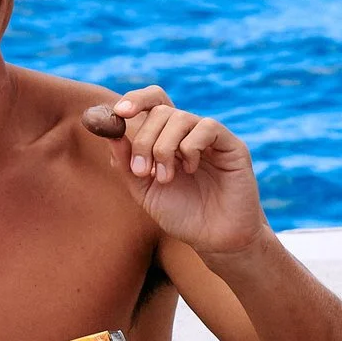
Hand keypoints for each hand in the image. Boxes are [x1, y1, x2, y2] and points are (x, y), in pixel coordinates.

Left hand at [87, 85, 270, 263]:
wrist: (214, 240)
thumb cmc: (181, 216)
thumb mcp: (144, 190)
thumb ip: (126, 163)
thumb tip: (110, 132)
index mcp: (168, 139)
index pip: (153, 102)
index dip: (135, 99)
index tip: (119, 113)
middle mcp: (189, 134)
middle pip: (160, 110)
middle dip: (144, 139)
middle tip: (142, 170)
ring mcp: (211, 138)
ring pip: (180, 118)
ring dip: (163, 147)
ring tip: (165, 178)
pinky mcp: (231, 146)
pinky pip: (206, 127)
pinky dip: (190, 146)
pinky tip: (190, 169)